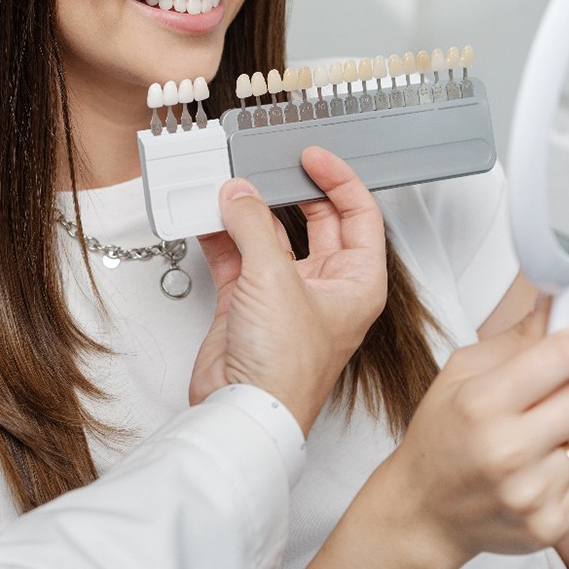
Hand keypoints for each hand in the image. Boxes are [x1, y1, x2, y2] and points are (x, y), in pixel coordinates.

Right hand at [189, 146, 386, 435]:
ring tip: (230, 187)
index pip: (359, 214)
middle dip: (291, 191)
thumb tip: (239, 194)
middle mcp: (325, 286)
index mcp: (357, 281)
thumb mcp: (274, 279)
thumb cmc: (284, 370)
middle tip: (271, 165)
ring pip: (270, 235)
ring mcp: (284, 293)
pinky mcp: (248, 302)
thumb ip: (253, 225)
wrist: (242, 411)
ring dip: (249, 212)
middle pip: (316, 220)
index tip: (312, 157)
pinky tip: (209, 215)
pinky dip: (222, 235)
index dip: (339, 179)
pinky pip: (237, 255)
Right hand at [351, 303, 568, 567]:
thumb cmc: (439, 433)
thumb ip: (512, 340)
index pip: (562, 357)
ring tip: (541, 429)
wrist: (425, 507)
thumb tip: (552, 309)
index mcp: (482, 402)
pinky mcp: (549, 525)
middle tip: (567, 379)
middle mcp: (508, 448)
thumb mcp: (459, 373)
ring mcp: (530, 492)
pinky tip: (540, 464)